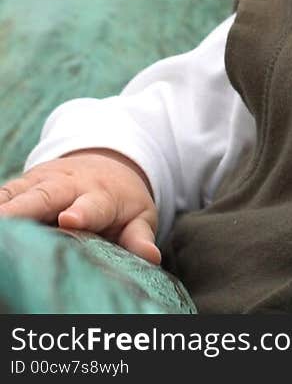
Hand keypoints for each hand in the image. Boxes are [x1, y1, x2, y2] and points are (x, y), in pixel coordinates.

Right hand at [0, 150, 161, 263]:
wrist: (108, 161)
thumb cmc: (122, 201)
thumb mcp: (139, 216)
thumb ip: (139, 236)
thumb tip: (150, 256)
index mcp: (101, 195)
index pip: (92, 205)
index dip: (82, 213)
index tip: (70, 220)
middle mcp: (69, 184)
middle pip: (45, 197)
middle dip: (24, 209)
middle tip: (5, 223)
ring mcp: (43, 181)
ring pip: (19, 192)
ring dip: (5, 207)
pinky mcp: (25, 182)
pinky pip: (6, 191)